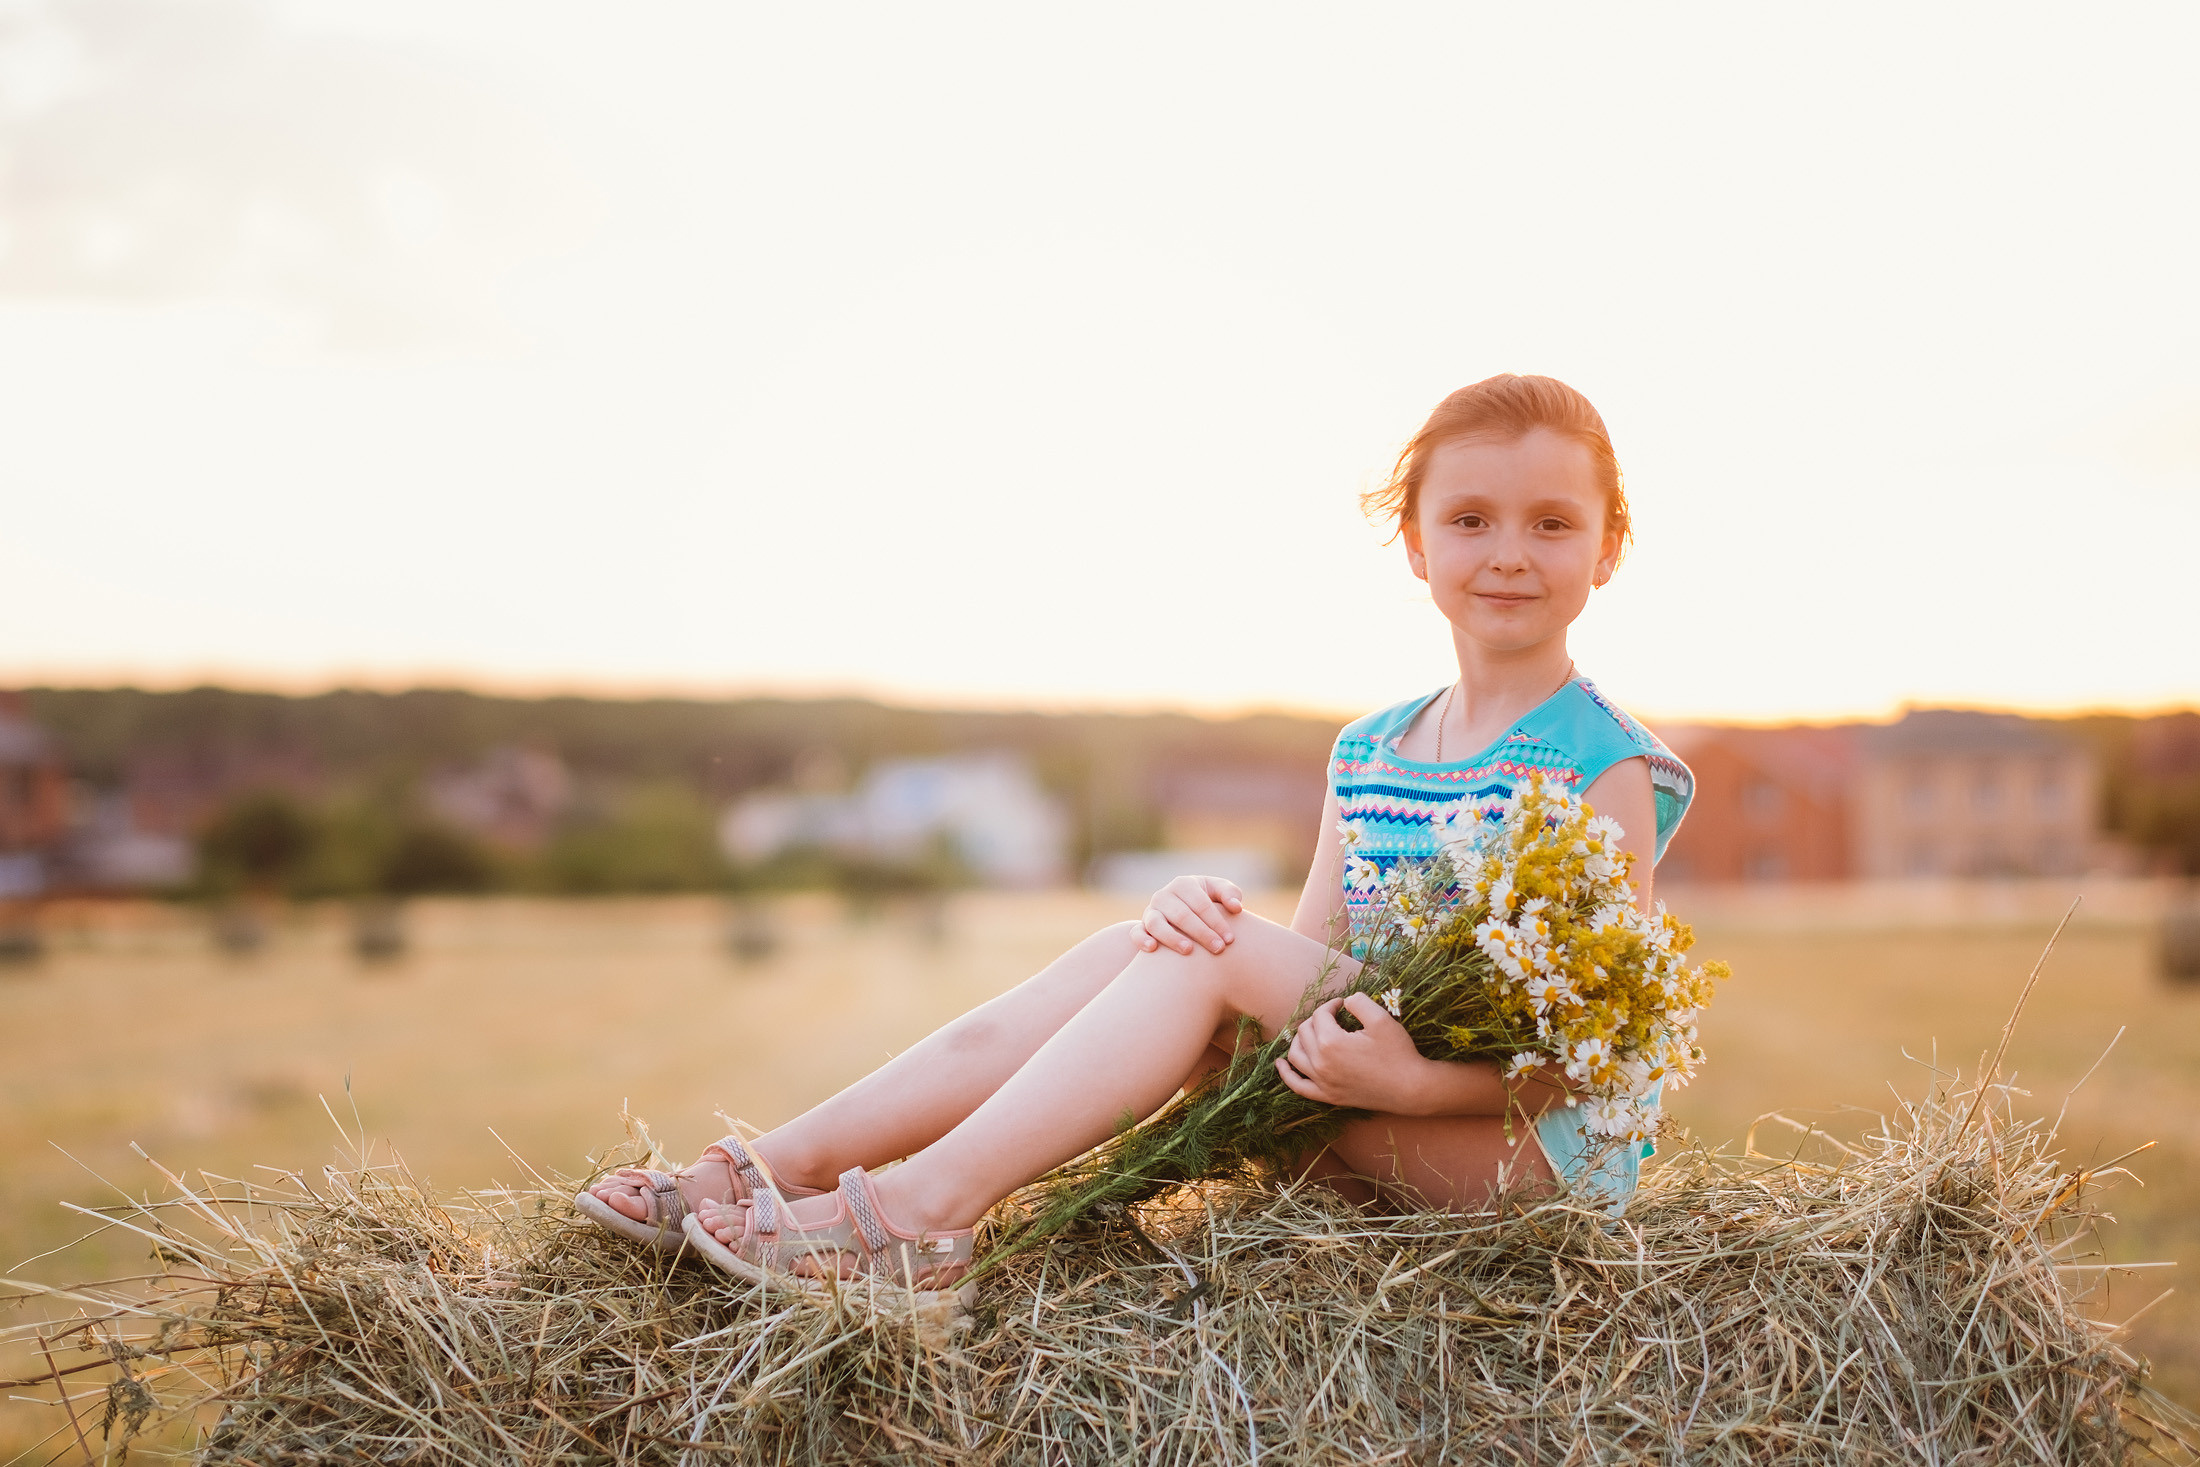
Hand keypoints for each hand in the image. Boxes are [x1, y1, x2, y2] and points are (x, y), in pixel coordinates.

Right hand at [1137, 875, 1244, 955]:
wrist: (1183, 910)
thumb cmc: (1206, 901)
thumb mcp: (1218, 892)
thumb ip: (1230, 894)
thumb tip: (1236, 907)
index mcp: (1183, 884)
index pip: (1201, 903)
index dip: (1216, 921)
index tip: (1230, 939)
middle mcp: (1164, 895)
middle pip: (1182, 915)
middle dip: (1201, 933)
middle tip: (1218, 949)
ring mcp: (1150, 911)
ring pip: (1157, 923)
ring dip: (1172, 938)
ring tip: (1189, 951)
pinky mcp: (1141, 927)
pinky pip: (1136, 933)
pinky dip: (1141, 940)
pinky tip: (1152, 949)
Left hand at [1275, 993, 1431, 1113]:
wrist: (1411, 1088)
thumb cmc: (1398, 1052)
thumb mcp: (1381, 1019)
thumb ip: (1358, 1002)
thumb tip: (1345, 1001)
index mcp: (1331, 1043)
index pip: (1320, 1015)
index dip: (1331, 1005)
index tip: (1343, 1005)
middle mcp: (1321, 1064)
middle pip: (1305, 1032)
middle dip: (1317, 1020)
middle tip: (1334, 1017)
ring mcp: (1323, 1083)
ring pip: (1296, 1055)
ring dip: (1300, 1040)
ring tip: (1313, 1031)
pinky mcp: (1328, 1097)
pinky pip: (1298, 1086)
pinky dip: (1287, 1074)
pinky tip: (1281, 1064)